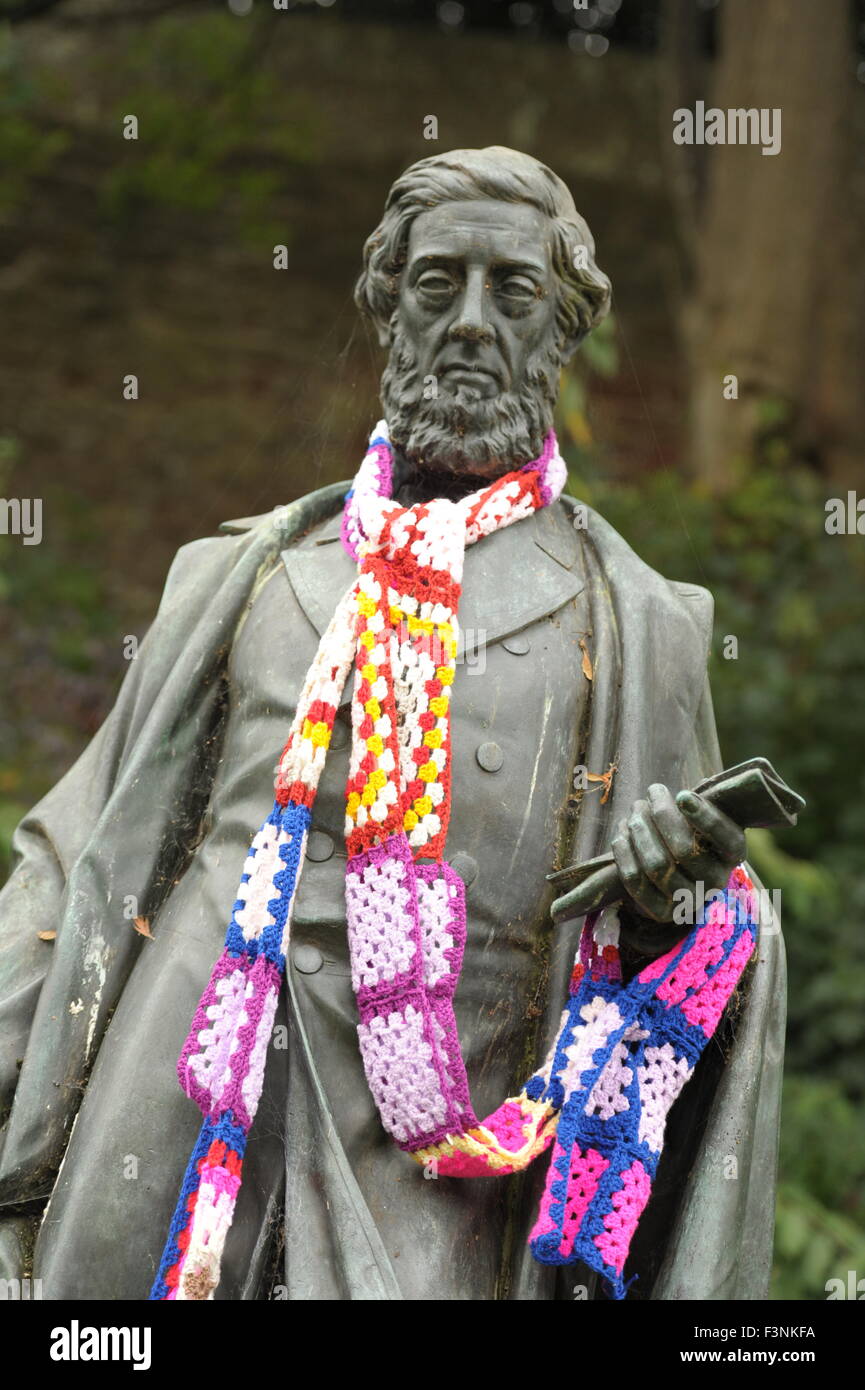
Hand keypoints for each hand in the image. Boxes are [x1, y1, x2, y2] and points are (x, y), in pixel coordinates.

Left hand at [611, 783, 745, 923]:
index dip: (704, 817)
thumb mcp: (703, 816)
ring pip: (656, 864)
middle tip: (649, 795)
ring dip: (639, 829)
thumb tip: (688, 795)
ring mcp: (689, 901)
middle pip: (684, 849)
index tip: (682, 795)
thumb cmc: (691, 831)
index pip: (725, 838)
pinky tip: (622, 833)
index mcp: (733, 854)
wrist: (677, 872)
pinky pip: (634, 880)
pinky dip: (624, 851)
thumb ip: (699, 804)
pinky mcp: (662, 912)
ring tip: (635, 811)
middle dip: (661, 815)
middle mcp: (717, 881)